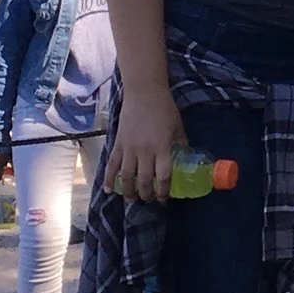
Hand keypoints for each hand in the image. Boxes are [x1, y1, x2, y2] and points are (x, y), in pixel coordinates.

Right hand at [105, 85, 180, 206]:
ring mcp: (129, 148)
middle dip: (146, 194)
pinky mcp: (118, 143)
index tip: (164, 198)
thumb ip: (180, 144)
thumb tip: (184, 159)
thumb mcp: (178, 127)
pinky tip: (109, 190)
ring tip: (132, 200)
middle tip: (148, 200)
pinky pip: (112, 165)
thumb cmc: (164, 108)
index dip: (163, 191)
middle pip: (144, 180)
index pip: (163, 176)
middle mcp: (145, 151)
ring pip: (126, 176)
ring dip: (129, 191)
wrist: (144, 92)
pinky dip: (109, 179)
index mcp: (162, 147)